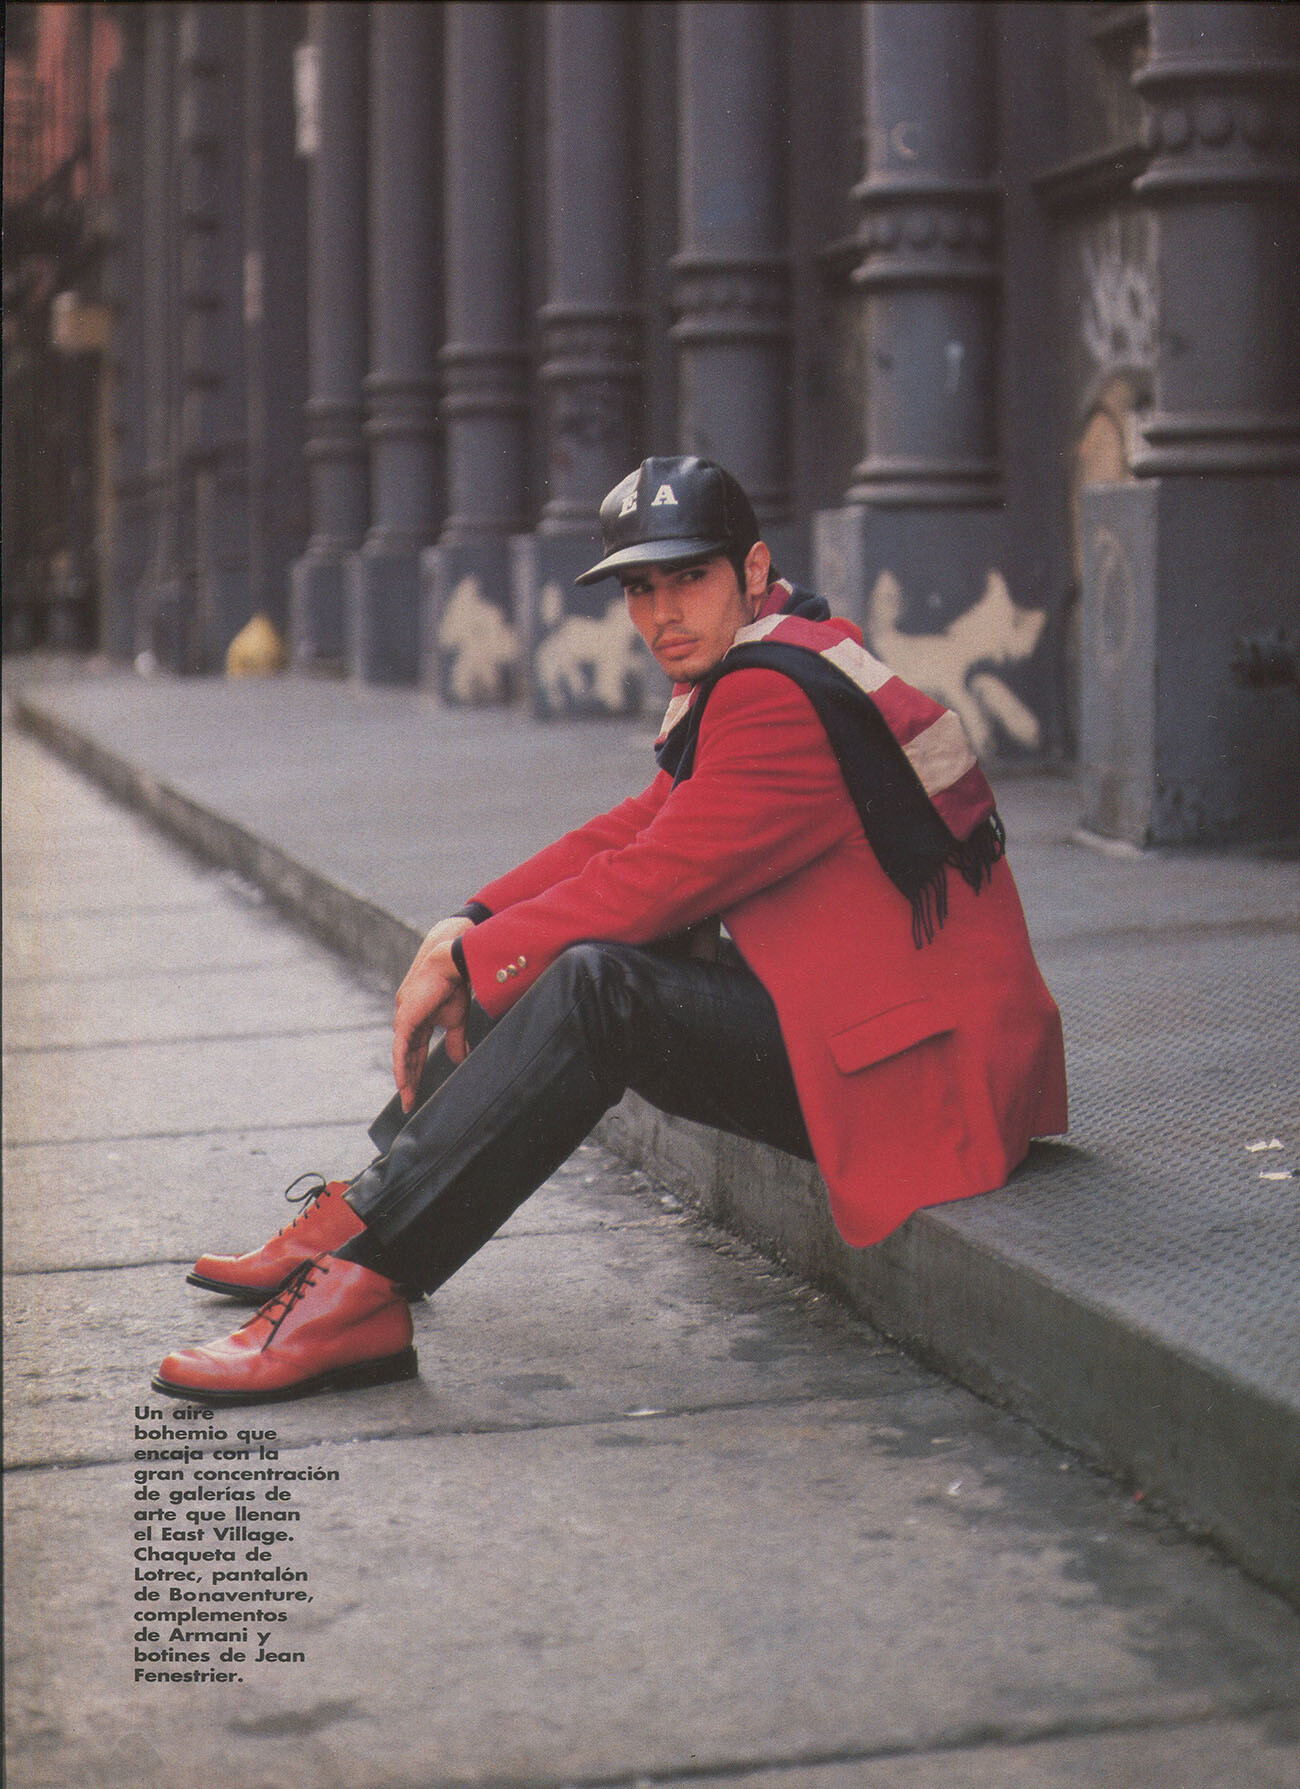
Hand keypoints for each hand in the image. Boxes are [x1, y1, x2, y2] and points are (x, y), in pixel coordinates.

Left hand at [393, 921, 473, 1111]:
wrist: (451, 963)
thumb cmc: (454, 985)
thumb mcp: (457, 1020)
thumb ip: (456, 1041)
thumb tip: (460, 1060)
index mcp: (418, 1020)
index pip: (415, 1052)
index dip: (416, 1071)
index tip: (417, 1091)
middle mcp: (407, 1021)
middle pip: (406, 1057)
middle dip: (409, 1080)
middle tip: (409, 1103)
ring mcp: (404, 1020)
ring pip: (401, 1056)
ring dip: (405, 1079)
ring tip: (408, 1100)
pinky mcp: (406, 1019)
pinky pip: (401, 1049)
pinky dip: (401, 1067)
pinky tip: (403, 1084)